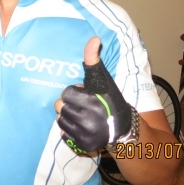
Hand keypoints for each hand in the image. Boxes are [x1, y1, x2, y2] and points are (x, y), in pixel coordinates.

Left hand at [56, 36, 131, 152]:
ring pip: (60, 119)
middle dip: (70, 104)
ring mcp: (85, 135)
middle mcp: (88, 121)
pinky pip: (63, 133)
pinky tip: (81, 126)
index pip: (65, 93)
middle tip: (84, 106)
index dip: (75, 92)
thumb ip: (93, 59)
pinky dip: (70, 129)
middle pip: (60, 107)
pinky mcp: (82, 145)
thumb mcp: (103, 78)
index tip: (87, 95)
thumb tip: (94, 39)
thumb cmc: (111, 100)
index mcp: (92, 102)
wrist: (124, 128)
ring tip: (82, 115)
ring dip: (68, 116)